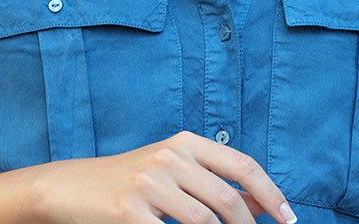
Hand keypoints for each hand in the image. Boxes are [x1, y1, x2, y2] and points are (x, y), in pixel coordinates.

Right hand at [31, 130, 296, 223]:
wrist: (70, 188)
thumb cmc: (128, 182)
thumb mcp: (173, 171)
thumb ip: (215, 183)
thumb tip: (262, 204)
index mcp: (185, 143)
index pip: (242, 166)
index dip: (271, 194)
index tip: (288, 219)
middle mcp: (169, 158)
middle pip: (228, 201)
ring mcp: (149, 185)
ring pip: (205, 223)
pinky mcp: (130, 212)